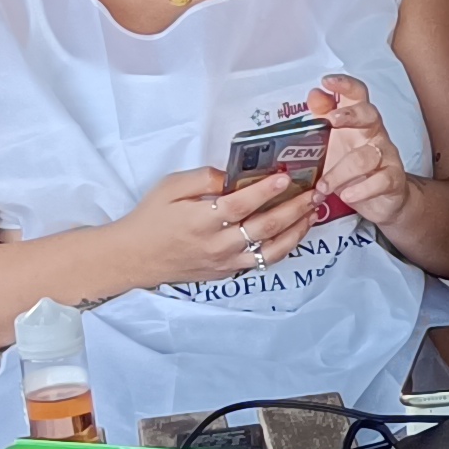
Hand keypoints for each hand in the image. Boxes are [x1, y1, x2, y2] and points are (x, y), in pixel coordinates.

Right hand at [107, 164, 318, 293]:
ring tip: (314, 211)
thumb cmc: (151, 218)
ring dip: (297, 229)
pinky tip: (296, 230)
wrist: (134, 257)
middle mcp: (216, 244)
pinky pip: (263, 261)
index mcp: (200, 220)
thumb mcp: (169, 187)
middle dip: (294, 208)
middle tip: (314, 192)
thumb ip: (203, 178)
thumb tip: (234, 176)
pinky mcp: (228, 272)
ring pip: (271, 249)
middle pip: (264, 227)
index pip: (239, 204)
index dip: (265, 191)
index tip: (285, 176)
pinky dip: (285, 246)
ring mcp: (225, 262)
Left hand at [306, 72, 415, 231]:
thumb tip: (315, 95)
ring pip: (364, 157)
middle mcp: (375, 134)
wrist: (383, 200)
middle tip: (331, 121)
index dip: (345, 85)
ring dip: (339, 173)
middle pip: (369, 115)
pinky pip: (380, 181)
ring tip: (323, 186)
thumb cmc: (354, 169)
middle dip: (350, 114)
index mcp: (358, 122)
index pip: (357, 95)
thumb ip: (322, 120)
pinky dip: (361, 189)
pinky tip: (347, 195)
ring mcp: (386, 156)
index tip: (327, 81)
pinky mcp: (394, 179)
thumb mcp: (334, 144)